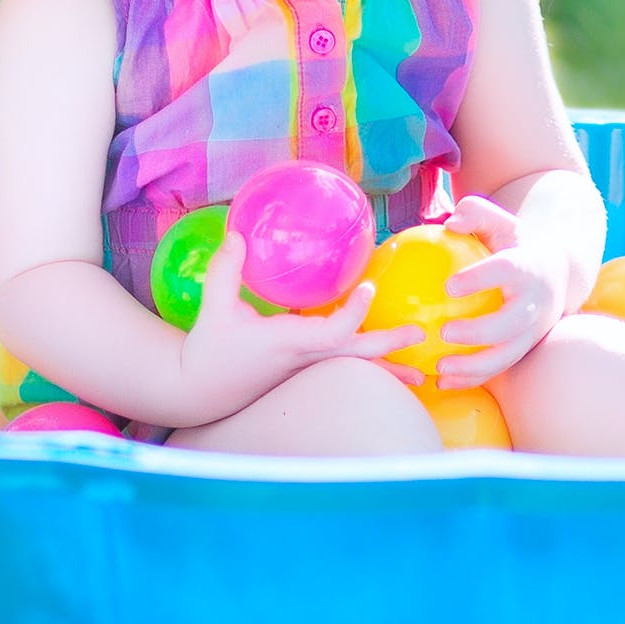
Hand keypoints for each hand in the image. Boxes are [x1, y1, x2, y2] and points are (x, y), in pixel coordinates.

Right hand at [174, 230, 417, 423]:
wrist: (203, 391)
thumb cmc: (210, 350)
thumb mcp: (214, 308)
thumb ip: (226, 270)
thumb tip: (237, 232)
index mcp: (286, 344)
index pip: (330, 334)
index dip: (354, 313)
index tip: (370, 288)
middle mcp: (303, 361)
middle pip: (354, 355)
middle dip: (388, 344)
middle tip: (420, 333)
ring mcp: (307, 372)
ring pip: (354, 370)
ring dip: (389, 370)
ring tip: (421, 374)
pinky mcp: (306, 375)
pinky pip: (345, 372)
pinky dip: (371, 374)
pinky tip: (393, 375)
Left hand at [432, 195, 571, 389]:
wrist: (557, 273)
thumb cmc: (515, 243)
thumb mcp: (501, 221)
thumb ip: (475, 213)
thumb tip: (450, 223)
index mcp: (529, 267)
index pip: (507, 271)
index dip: (481, 279)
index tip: (449, 286)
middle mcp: (536, 302)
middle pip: (512, 323)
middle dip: (480, 333)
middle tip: (444, 332)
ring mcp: (533, 331)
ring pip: (507, 355)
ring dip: (475, 368)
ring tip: (441, 369)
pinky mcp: (525, 349)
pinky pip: (499, 368)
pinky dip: (473, 379)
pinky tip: (442, 381)